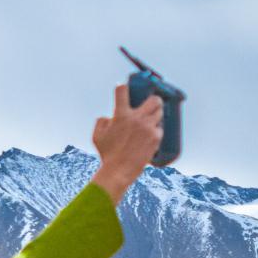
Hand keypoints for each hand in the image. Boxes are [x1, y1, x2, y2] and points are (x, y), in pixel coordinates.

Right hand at [91, 83, 164, 202]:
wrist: (119, 170)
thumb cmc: (107, 154)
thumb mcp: (97, 135)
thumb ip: (102, 121)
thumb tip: (110, 116)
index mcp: (121, 114)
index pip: (122, 90)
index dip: (122, 87)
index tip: (123, 88)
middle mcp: (136, 118)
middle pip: (153, 99)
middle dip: (154, 99)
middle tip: (152, 102)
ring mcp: (148, 128)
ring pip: (160, 112)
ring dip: (157, 113)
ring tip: (153, 117)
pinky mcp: (155, 138)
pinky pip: (160, 129)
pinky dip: (157, 130)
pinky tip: (153, 132)